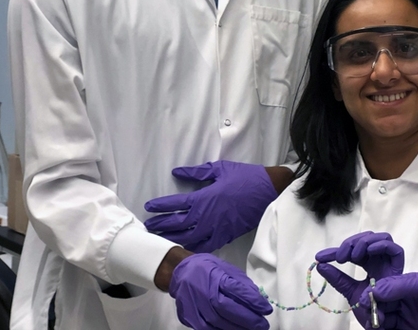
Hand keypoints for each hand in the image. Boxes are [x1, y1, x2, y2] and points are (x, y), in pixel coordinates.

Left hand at [145, 161, 277, 252]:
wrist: (269, 191)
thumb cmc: (245, 177)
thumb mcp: (220, 169)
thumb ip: (196, 172)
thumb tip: (176, 172)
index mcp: (204, 198)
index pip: (176, 204)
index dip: (161, 206)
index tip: (149, 206)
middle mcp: (207, 216)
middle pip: (178, 224)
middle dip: (161, 225)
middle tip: (149, 226)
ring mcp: (216, 228)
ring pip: (188, 238)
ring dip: (172, 238)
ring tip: (160, 239)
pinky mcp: (226, 236)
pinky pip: (205, 246)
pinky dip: (193, 248)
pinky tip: (184, 249)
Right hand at [169, 253, 271, 329]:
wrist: (180, 273)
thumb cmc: (207, 269)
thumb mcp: (226, 269)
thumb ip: (242, 284)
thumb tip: (258, 298)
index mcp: (216, 277)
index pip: (238, 291)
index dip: (254, 302)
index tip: (266, 310)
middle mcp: (205, 292)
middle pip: (229, 309)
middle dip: (248, 319)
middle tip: (263, 325)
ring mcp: (196, 306)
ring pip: (218, 322)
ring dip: (237, 329)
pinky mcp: (190, 317)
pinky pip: (207, 329)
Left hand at [314, 232, 404, 327]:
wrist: (378, 325)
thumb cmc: (368, 309)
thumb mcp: (350, 291)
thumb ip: (337, 278)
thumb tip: (320, 265)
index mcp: (370, 265)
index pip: (353, 250)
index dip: (336, 250)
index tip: (320, 257)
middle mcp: (380, 261)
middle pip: (368, 239)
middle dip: (352, 243)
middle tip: (340, 257)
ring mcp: (390, 264)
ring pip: (382, 238)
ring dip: (365, 242)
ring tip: (353, 256)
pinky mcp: (399, 270)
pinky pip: (396, 250)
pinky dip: (382, 245)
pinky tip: (368, 251)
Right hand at [362, 272, 417, 329]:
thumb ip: (404, 285)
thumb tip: (375, 290)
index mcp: (405, 288)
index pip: (377, 285)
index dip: (366, 289)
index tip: (354, 289)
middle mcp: (401, 306)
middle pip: (371, 306)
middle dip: (365, 307)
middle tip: (370, 311)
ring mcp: (403, 323)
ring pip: (375, 323)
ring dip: (372, 321)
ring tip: (380, 322)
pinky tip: (379, 327)